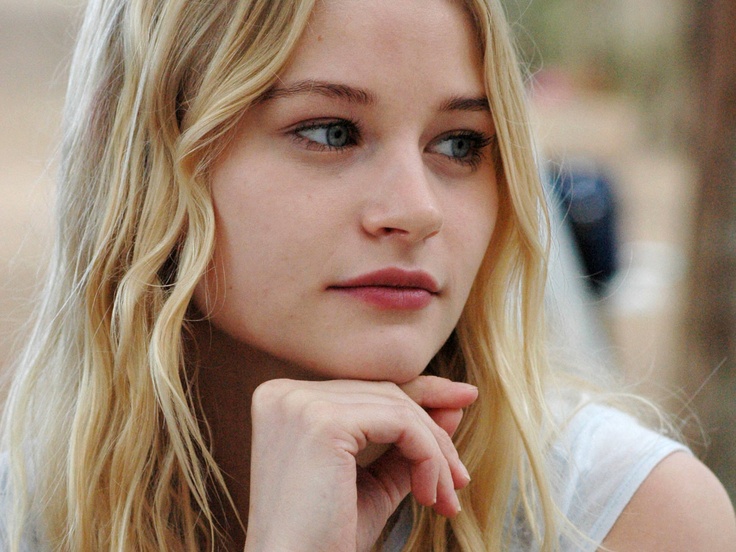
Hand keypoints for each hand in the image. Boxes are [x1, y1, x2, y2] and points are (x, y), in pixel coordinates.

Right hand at [244, 376, 477, 551]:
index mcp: (283, 402)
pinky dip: (427, 456)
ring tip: (446, 497)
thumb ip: (406, 443)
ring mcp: (301, 405)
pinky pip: (400, 424)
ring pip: (397, 408)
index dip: (419, 396)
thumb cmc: (325, 538)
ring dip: (435, 453)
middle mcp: (286, 395)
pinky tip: (428, 495)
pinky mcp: (324, 422)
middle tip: (460, 478)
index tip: (462, 405)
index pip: (365, 390)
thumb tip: (452, 407)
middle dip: (433, 432)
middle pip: (383, 394)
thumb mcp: (370, 483)